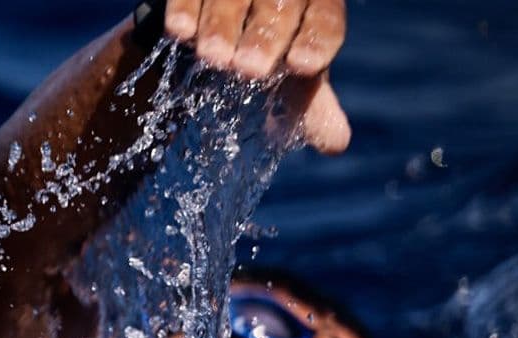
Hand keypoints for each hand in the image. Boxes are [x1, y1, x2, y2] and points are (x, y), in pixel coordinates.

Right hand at [162, 0, 349, 152]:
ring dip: (222, 25)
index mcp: (318, 2)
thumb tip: (336, 144)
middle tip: (250, 69)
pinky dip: (186, 7)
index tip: (302, 67)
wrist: (234, 17)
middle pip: (280, 2)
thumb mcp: (293, 70)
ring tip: (212, 58)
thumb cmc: (274, 47)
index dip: (316, 38)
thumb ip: (310, 103)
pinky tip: (180, 32)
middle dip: (265, 36)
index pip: (326, 16)